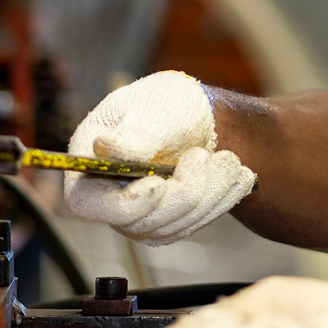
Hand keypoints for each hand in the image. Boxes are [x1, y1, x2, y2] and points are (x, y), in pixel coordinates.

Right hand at [63, 72, 254, 243]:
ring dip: (211, 193)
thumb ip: (133, 134)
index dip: (123, 203)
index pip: (88, 204)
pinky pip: (196, 223)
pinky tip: (239, 176)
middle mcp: (108, 199)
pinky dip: (221, 199)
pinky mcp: (170, 223)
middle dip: (185, 191)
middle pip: (142, 221)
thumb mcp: (151, 108)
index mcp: (88, 166)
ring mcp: (140, 216)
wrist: (196, 115)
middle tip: (208, 158)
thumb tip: (106, 149)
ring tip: (230, 160)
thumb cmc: (166, 103)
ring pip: (176, 224)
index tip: (158, 184)